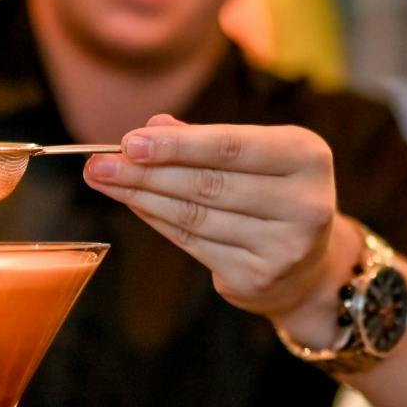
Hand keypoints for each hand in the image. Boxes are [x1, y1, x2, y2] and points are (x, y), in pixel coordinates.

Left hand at [83, 114, 340, 319]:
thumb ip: (205, 139)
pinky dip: (157, 221)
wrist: (308, 265)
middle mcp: (305, 204)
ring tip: (105, 180)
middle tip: (98, 164)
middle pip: (208, 184)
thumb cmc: (272, 192)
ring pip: (195, 217)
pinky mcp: (258, 279)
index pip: (232, 147)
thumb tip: (151, 128)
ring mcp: (284, 247)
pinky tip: (134, 204)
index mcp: (308, 157)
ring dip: (141, 197)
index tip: (129, 142)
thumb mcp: (254, 154)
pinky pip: (193, 244)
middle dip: (146, 173)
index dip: (178, 146)